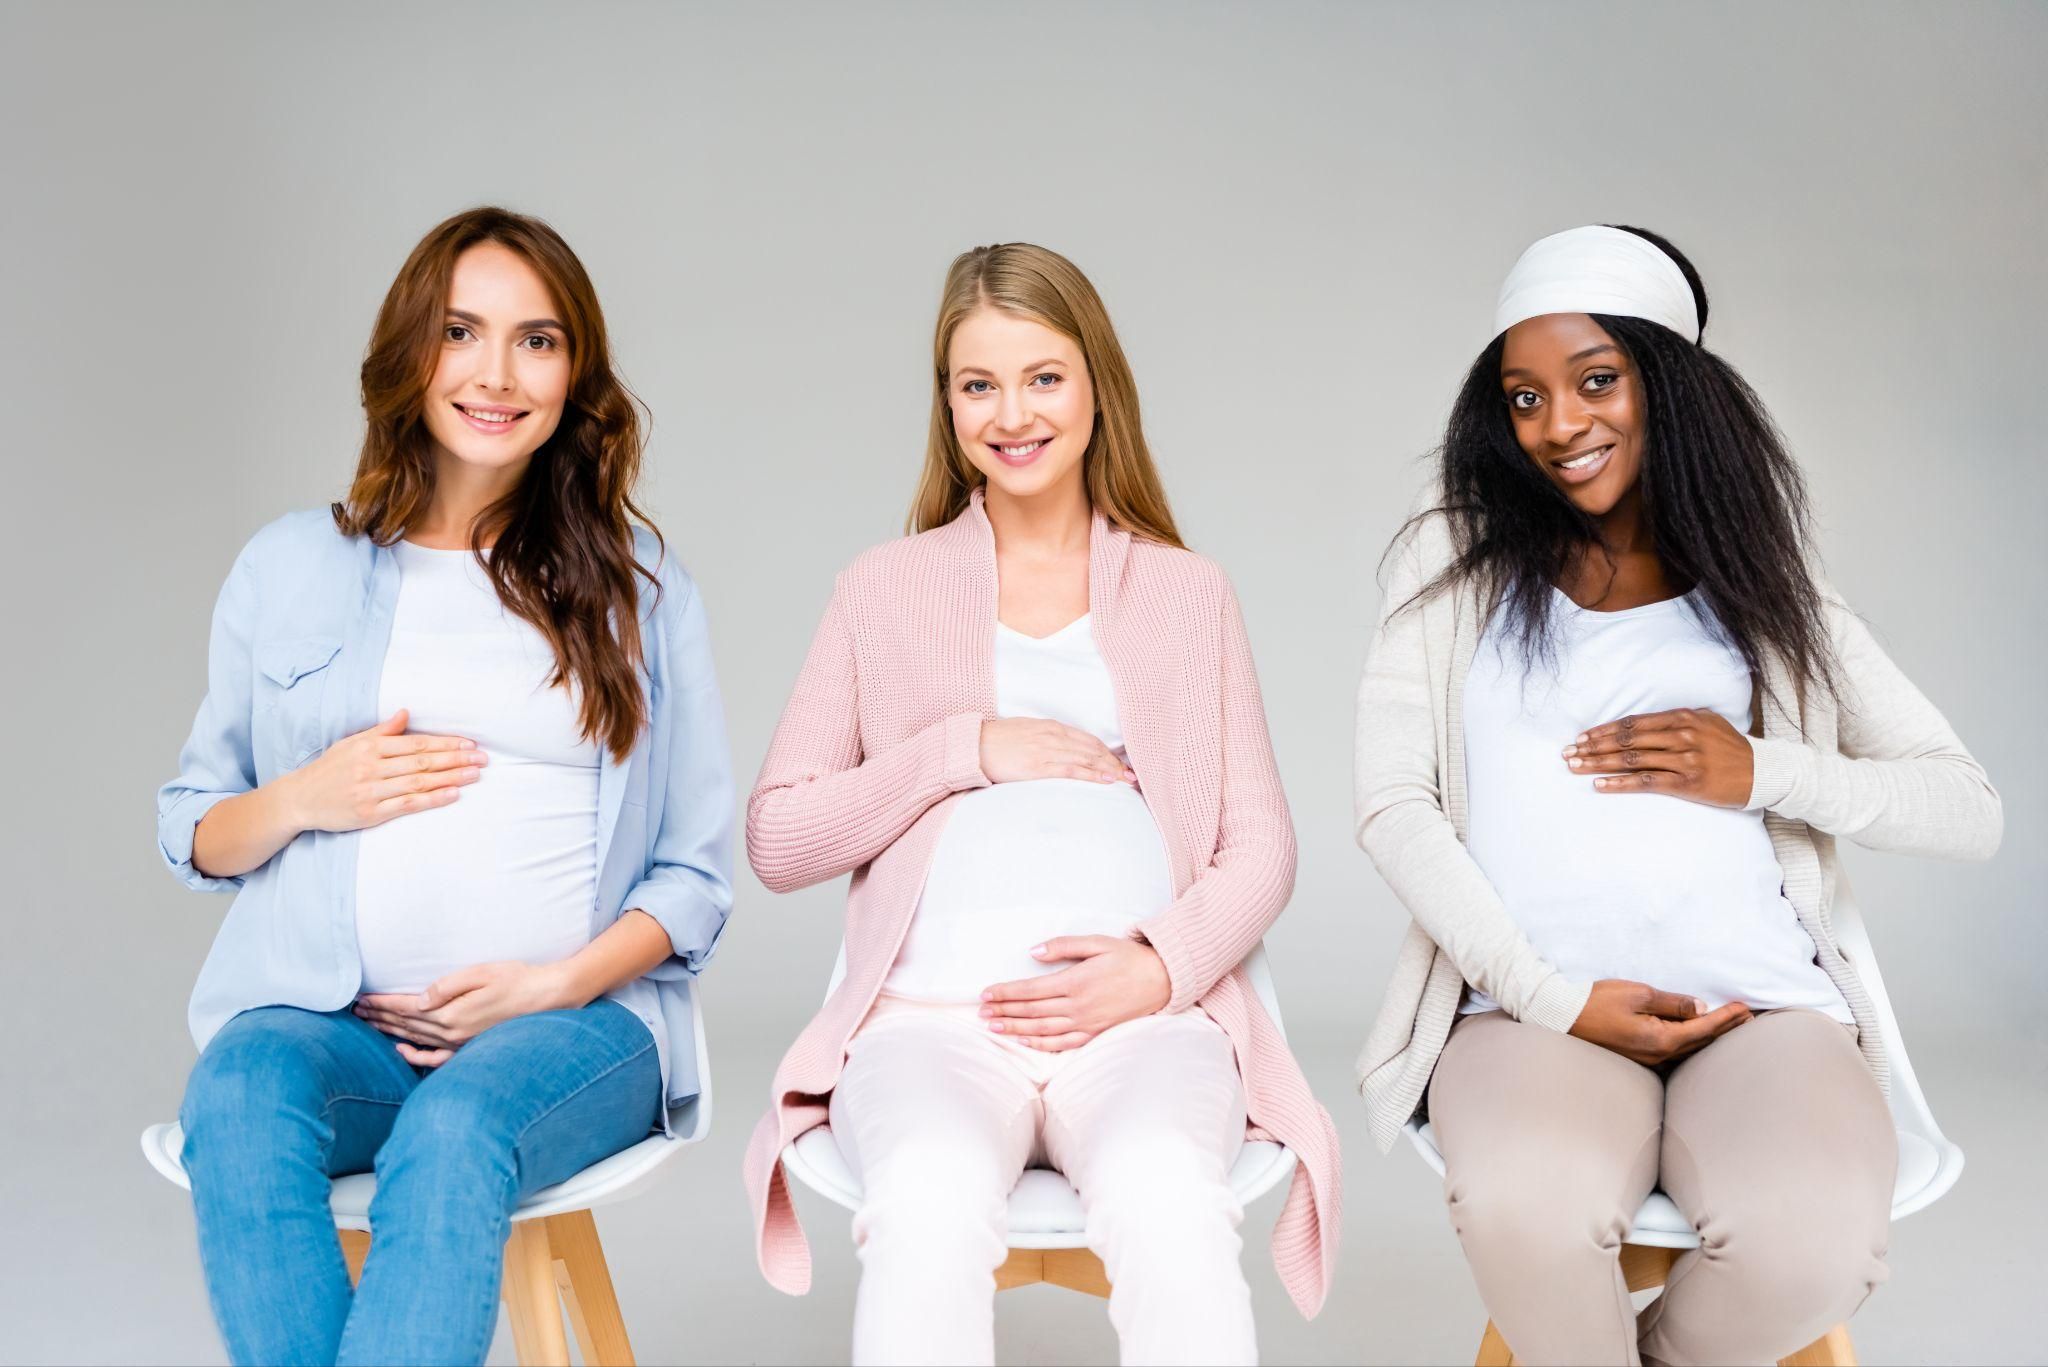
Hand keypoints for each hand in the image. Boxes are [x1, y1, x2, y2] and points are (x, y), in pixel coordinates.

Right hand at [283, 709, 485, 833]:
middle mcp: (371, 767)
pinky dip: (432, 800)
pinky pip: (406, 805)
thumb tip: (406, 712)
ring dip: (450, 778)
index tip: (470, 743)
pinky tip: (453, 795)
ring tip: (475, 774)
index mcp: (369, 747)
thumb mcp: (351, 743)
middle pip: (422, 762)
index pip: (416, 743)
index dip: (445, 743)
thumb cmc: (329, 769)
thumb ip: (381, 730)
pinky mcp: (370, 813)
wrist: (298, 799)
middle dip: (455, 759)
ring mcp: (370, 791)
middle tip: (482, 758)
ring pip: (418, 783)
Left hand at [354, 960, 572, 1065]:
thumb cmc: (517, 980)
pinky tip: (400, 1050)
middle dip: (378, 1015)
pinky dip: (415, 1056)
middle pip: (405, 1024)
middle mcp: (451, 1031)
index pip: (406, 1008)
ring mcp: (459, 1043)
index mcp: (451, 1012)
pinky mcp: (468, 1047)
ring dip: (389, 1030)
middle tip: (355, 1008)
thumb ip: (447, 987)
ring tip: (368, 1022)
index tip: (361, 997)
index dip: (381, 1002)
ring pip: (414, 1039)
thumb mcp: (481, 973)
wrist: (548, 999)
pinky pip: (434, 1058)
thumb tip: (418, 1000)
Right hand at [978, 718, 1134, 785]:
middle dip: (1115, 763)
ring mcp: (1047, 750)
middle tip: (1133, 776)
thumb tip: (1061, 750)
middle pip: (1093, 749)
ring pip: (1087, 759)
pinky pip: (1072, 770)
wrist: (974, 745)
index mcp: (1050, 727)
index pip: (1088, 740)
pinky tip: (1106, 780)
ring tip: (1127, 781)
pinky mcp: (1038, 766)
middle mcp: (1053, 736)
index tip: (1121, 764)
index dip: (1108, 753)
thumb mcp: (1026, 733)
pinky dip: (1092, 775)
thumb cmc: (997, 741)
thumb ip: (1046, 739)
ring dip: (1110, 770)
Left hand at [979, 935, 1171, 1050]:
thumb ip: (1064, 946)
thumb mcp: (1098, 942)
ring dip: (1015, 1028)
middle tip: (980, 1013)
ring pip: (1042, 1029)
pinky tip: (1024, 1040)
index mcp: (1076, 981)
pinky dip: (1040, 1043)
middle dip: (1003, 1011)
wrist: (1162, 980)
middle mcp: (1078, 1006)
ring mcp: (1086, 1023)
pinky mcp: (1094, 1033)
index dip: (1005, 993)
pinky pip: (1062, 1043)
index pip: (1030, 990)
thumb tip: (1033, 952)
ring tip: (993, 1027)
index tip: (985, 994)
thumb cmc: (1129, 958)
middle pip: (1031, 1011)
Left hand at [1561, 707, 1752, 806]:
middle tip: (1568, 753)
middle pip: (1626, 740)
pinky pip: (1645, 782)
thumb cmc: (1731, 748)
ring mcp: (1684, 760)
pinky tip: (1600, 784)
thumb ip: (1676, 720)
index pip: (1632, 723)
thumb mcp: (1706, 722)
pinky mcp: (1687, 783)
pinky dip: (1619, 783)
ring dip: (1598, 764)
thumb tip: (1641, 724)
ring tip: (1575, 767)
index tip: (1582, 737)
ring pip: (1631, 761)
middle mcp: (1681, 735)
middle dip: (1593, 746)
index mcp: (1682, 717)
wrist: (1763, 772)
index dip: (1603, 730)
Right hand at [1568, 979, 1752, 1064]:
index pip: (1704, 1028)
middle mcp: (1658, 1055)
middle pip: (1701, 1042)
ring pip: (1689, 1049)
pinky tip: (1698, 1036)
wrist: (1563, 1017)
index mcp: (1660, 1039)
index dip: (1727, 1018)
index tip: (1746, 1009)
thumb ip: (1672, 1002)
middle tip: (1749, 1018)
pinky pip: (1675, 1051)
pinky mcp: (1639, 1057)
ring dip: (1711, 1036)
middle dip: (1726, 1029)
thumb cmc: (1597, 1002)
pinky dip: (1693, 1041)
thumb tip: (1699, 1008)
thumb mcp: (1638, 994)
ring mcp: (1648, 1060)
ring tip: (1731, 1026)